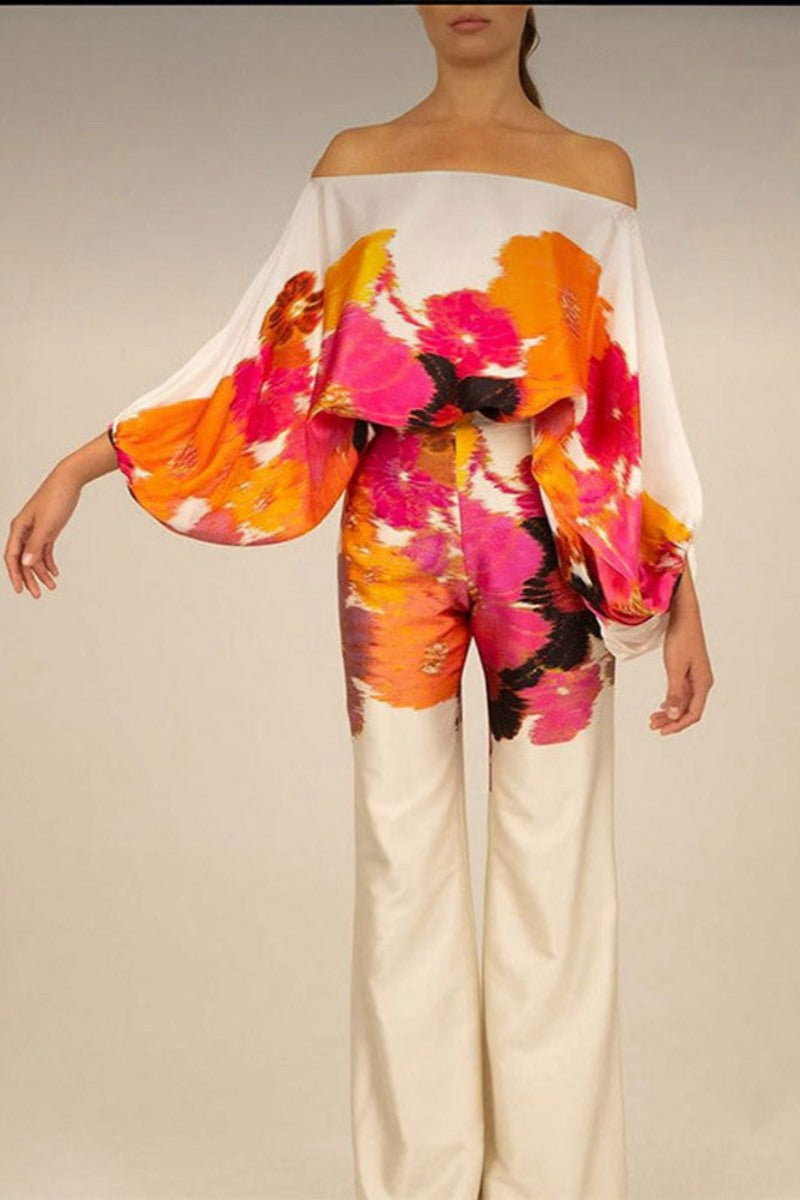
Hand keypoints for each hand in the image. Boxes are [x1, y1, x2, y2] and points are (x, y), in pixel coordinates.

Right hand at [5, 463, 82, 597]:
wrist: (69, 481)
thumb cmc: (55, 499)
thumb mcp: (47, 525)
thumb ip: (36, 545)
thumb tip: (25, 564)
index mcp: (19, 528)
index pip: (11, 556)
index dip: (15, 574)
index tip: (20, 590)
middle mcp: (24, 531)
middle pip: (23, 560)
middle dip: (29, 578)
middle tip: (37, 595)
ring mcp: (36, 531)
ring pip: (35, 557)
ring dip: (42, 572)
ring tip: (52, 587)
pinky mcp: (48, 530)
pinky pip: (45, 550)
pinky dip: (49, 562)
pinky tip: (55, 573)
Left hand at [649, 571, 713, 735]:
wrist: (684, 617)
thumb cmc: (681, 639)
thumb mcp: (675, 667)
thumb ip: (675, 692)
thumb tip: (674, 714)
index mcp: (703, 683)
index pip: (693, 713)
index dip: (678, 725)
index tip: (663, 731)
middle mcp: (701, 682)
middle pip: (688, 710)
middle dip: (671, 720)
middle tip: (653, 726)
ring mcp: (695, 677)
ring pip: (683, 701)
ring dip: (669, 711)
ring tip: (653, 718)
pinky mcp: (688, 670)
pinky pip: (681, 692)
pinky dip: (671, 700)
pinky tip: (662, 706)